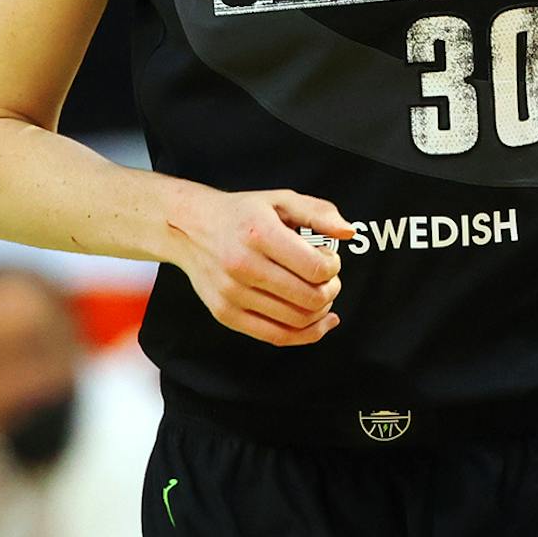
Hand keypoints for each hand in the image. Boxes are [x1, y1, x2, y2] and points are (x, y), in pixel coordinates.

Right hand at [169, 186, 351, 346]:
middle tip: (328, 278)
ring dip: (320, 310)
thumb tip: (348, 232)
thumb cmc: (240, 214)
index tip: (330, 258)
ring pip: (297, 320)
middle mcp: (243, 265)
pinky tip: (319, 322)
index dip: (333, 266)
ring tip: (318, 292)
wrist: (189, 227)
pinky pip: (276, 337)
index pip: (315, 267)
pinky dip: (306, 335)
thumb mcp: (280, 200)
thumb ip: (319, 212)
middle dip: (331, 289)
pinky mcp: (226, 314)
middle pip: (310, 297)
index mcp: (259, 234)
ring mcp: (232, 294)